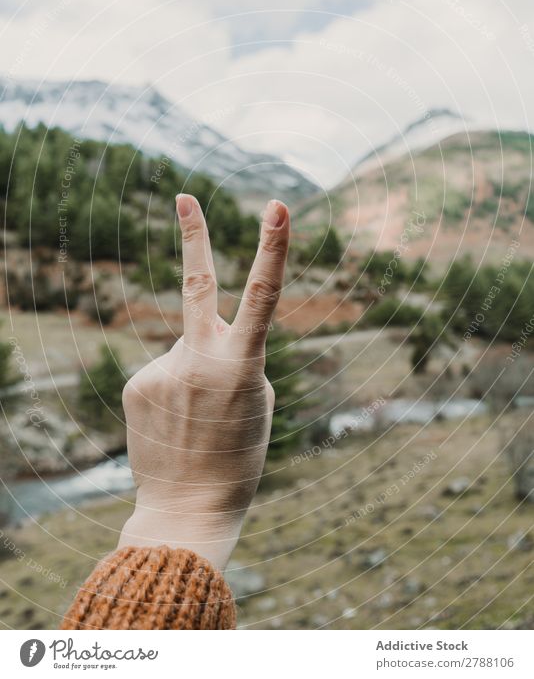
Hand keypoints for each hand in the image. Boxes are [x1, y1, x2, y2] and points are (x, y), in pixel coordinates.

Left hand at [118, 194, 289, 569]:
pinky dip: (176, 388)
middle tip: (185, 196)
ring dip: (198, 370)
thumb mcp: (259, 402)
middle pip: (198, 283)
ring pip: (188, 348)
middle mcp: (198, 359)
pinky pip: (165, 369)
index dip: (274, 248)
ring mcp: (162, 369)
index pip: (263, 295)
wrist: (186, 508)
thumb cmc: (238, 454)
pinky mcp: (139, 383)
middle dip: (195, 234)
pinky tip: (177, 421)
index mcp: (241, 366)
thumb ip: (237, 355)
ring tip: (198, 417)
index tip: (279, 206)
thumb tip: (207, 331)